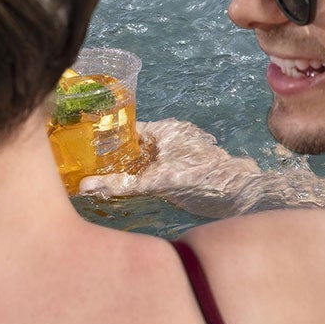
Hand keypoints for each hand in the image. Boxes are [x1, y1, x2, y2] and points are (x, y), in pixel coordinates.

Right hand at [79, 119, 264, 217]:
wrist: (241, 195)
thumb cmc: (201, 179)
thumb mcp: (155, 182)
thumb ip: (120, 184)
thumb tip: (83, 186)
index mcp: (163, 129)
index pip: (125, 128)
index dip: (105, 138)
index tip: (85, 150)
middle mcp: (170, 136)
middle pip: (133, 144)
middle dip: (114, 156)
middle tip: (91, 169)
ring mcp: (178, 152)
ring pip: (144, 157)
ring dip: (128, 168)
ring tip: (104, 180)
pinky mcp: (185, 167)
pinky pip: (154, 168)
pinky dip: (142, 176)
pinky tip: (130, 188)